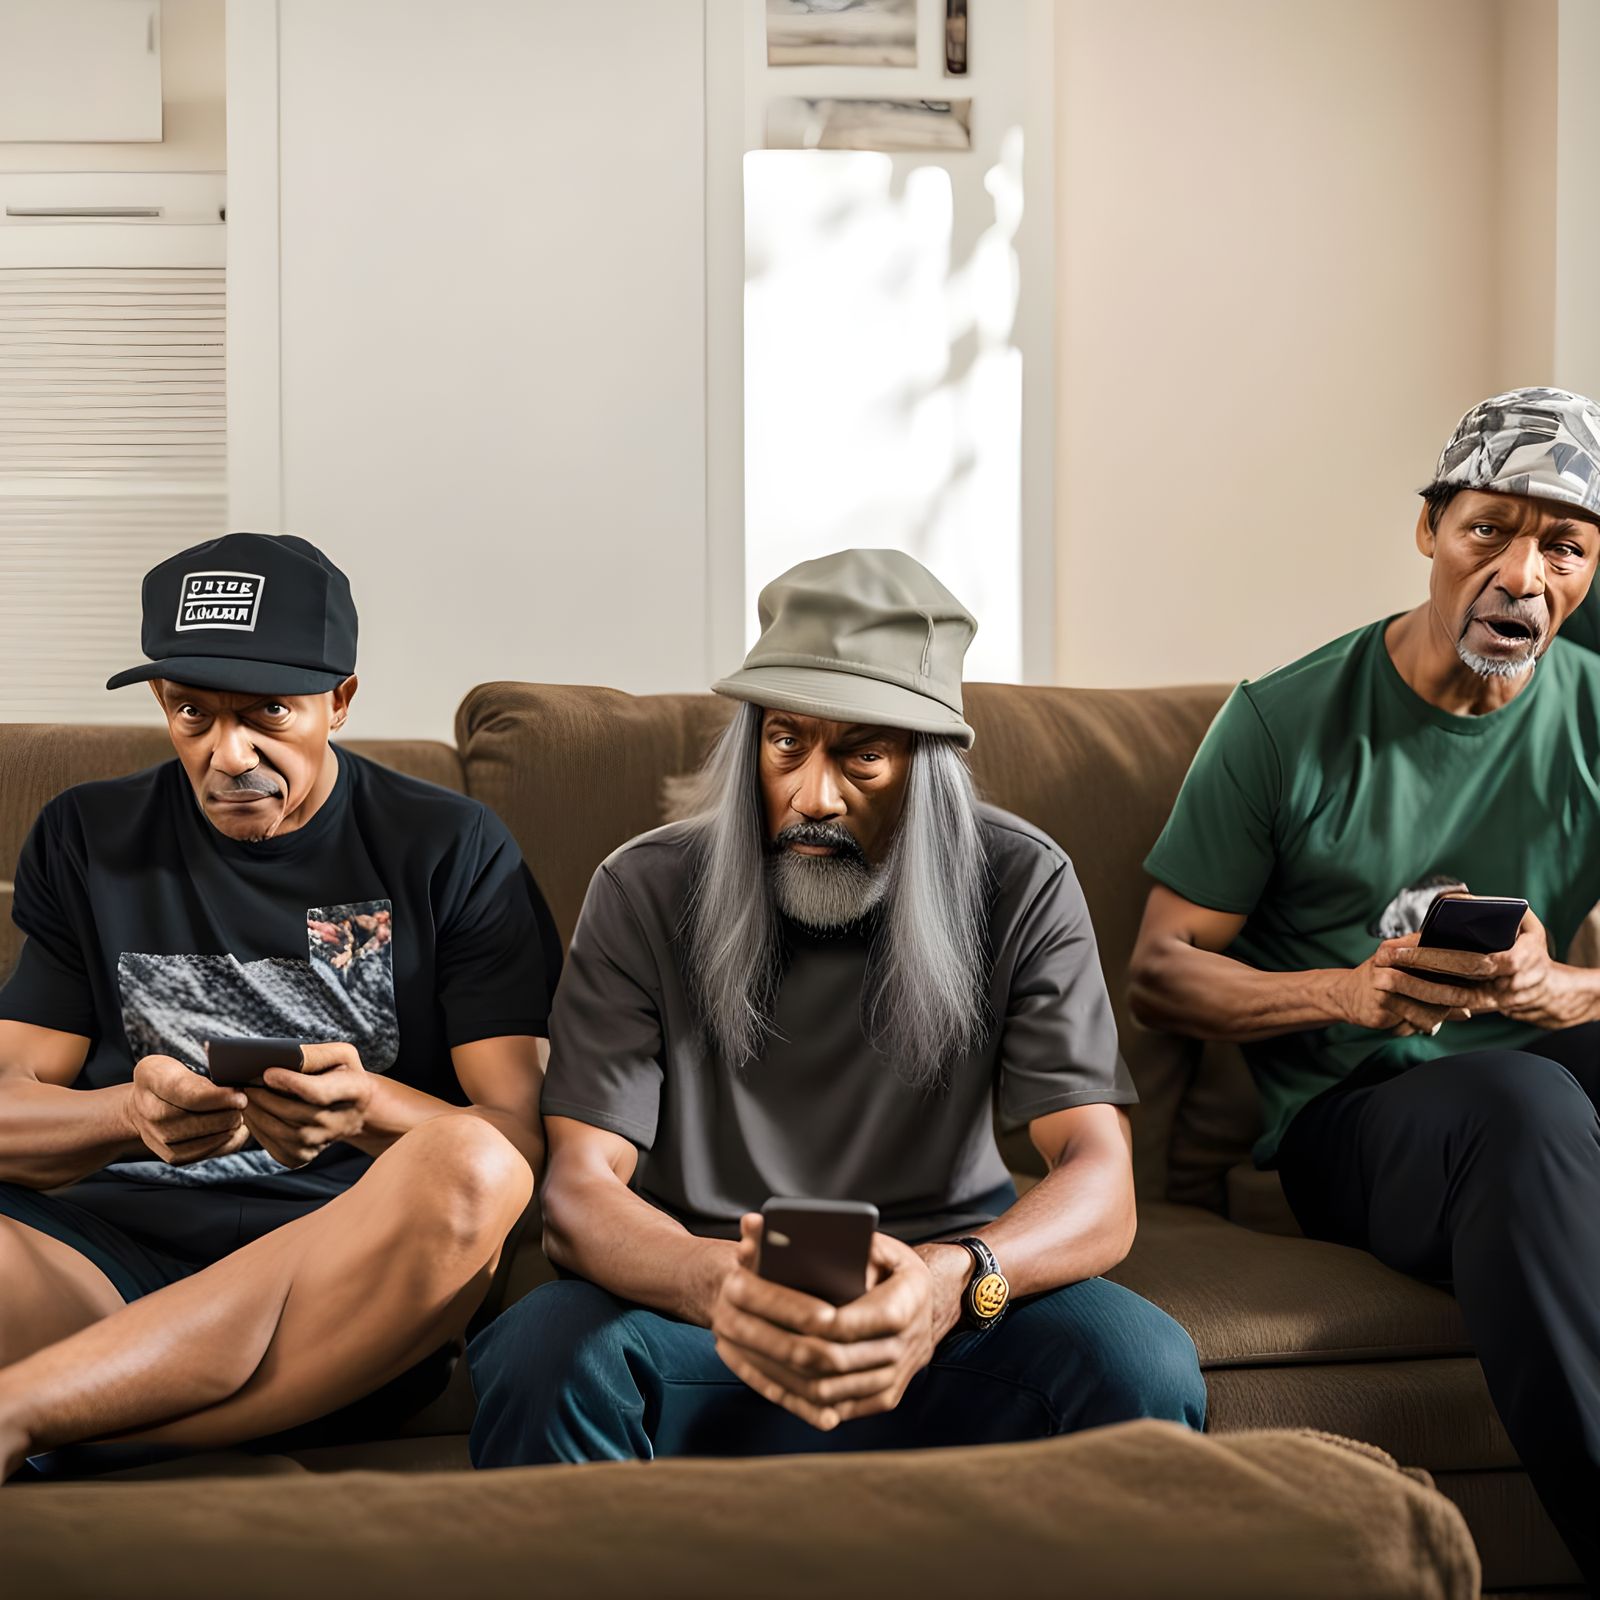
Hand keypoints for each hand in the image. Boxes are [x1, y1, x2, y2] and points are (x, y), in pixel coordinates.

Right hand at [126, 1055, 249, 1165]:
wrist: (143, 1106)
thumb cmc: (172, 1077)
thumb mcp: (181, 1061)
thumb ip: (204, 1067)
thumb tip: (240, 1082)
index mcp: (151, 1077)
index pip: (189, 1095)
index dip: (220, 1098)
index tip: (241, 1097)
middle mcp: (148, 1111)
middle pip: (200, 1120)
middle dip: (229, 1113)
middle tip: (243, 1104)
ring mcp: (158, 1138)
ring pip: (207, 1139)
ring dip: (230, 1127)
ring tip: (238, 1114)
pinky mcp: (172, 1156)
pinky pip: (208, 1153)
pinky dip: (228, 1141)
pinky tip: (235, 1130)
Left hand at [241, 1041, 372, 1168]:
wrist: (353, 1110)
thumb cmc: (342, 1075)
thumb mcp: (341, 1056)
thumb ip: (316, 1055)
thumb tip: (279, 1062)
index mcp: (355, 1091)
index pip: (320, 1093)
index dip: (291, 1083)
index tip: (267, 1073)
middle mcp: (342, 1122)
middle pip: (297, 1114)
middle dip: (266, 1099)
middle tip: (246, 1084)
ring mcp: (323, 1142)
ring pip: (283, 1133)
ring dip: (258, 1115)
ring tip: (245, 1098)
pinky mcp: (305, 1156)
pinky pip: (276, 1147)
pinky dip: (259, 1131)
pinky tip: (253, 1115)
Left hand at [710, 1215, 944, 1430]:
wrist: (934, 1308)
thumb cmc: (893, 1268)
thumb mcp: (878, 1242)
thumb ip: (830, 1234)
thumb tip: (760, 1227)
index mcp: (905, 1303)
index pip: (839, 1320)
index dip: (788, 1311)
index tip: (746, 1290)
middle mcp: (903, 1348)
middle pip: (823, 1358)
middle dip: (766, 1336)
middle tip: (725, 1309)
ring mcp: (892, 1381)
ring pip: (820, 1390)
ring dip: (768, 1368)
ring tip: (729, 1338)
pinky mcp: (879, 1401)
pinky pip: (826, 1408)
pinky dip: (785, 1392)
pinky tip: (753, 1368)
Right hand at [1335, 935, 1478, 1036]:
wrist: (1348, 996)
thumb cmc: (1388, 982)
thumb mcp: (1410, 971)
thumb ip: (1439, 976)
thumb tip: (1476, 986)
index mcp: (1399, 944)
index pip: (1434, 943)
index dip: (1463, 953)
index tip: (1489, 962)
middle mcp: (1389, 958)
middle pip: (1432, 960)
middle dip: (1463, 969)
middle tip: (1488, 976)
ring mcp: (1383, 979)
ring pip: (1429, 992)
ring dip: (1451, 1001)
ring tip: (1465, 1006)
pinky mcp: (1380, 1002)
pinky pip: (1418, 1014)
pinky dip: (1430, 1021)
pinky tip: (1430, 1023)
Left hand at [1386, 907, 1597, 1030]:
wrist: (1547, 987)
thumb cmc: (1530, 945)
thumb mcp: (1526, 922)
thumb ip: (1498, 909)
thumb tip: (1455, 899)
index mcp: (1517, 962)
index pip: (1475, 961)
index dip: (1443, 957)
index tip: (1413, 945)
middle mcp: (1504, 987)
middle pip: (1454, 982)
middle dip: (1417, 970)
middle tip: (1384, 957)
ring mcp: (1491, 1003)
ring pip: (1447, 1001)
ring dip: (1412, 990)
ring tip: (1381, 976)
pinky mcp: (1479, 1010)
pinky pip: (1447, 1009)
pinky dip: (1421, 1001)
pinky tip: (1395, 988)